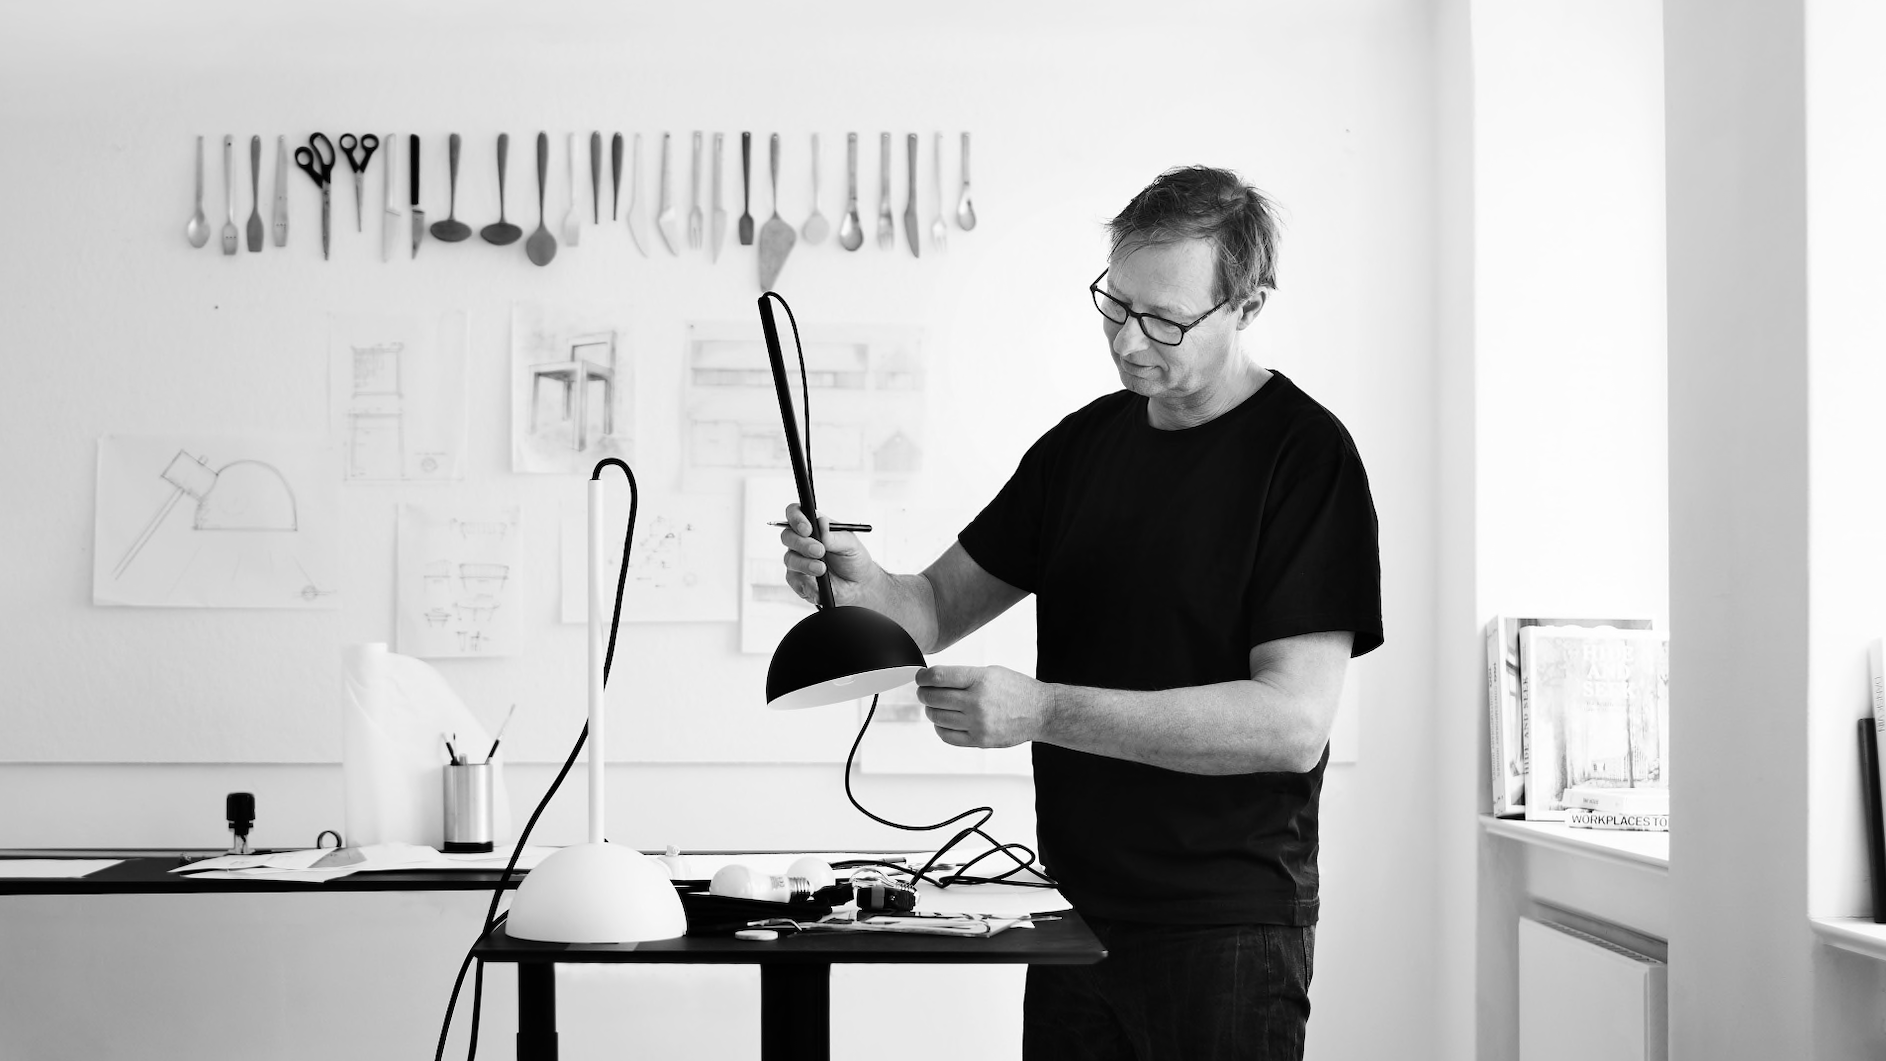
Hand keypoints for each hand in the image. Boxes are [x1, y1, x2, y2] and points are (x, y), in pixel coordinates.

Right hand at [779, 502, 875, 606]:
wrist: (859, 585)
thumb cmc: (853, 559)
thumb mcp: (850, 544)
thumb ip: (834, 535)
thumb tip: (821, 523)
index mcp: (813, 526)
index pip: (795, 513)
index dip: (796, 518)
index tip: (807, 529)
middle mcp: (802, 541)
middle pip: (787, 536)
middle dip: (802, 543)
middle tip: (819, 551)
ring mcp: (798, 560)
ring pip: (789, 558)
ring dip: (805, 564)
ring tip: (822, 568)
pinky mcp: (798, 580)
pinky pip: (794, 580)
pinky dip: (807, 582)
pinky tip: (818, 583)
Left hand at [915, 665, 1052, 748]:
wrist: (1040, 712)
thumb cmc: (1016, 689)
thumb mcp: (991, 672)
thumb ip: (964, 676)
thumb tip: (934, 680)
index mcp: (980, 680)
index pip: (938, 677)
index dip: (923, 677)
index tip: (920, 678)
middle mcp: (977, 702)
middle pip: (933, 698)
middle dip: (923, 693)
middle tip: (924, 692)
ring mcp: (978, 723)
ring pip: (937, 717)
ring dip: (930, 710)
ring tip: (934, 706)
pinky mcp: (980, 740)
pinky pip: (947, 736)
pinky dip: (939, 727)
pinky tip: (943, 721)